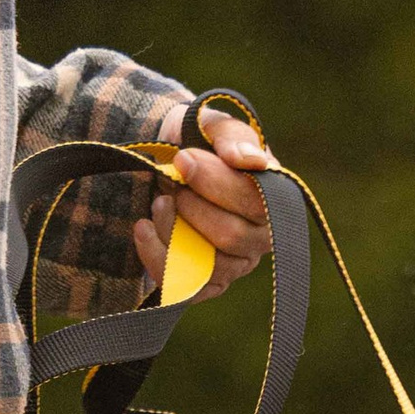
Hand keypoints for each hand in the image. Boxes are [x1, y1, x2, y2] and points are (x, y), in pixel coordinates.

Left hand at [133, 105, 278, 299]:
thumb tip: (251, 161)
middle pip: (231, 237)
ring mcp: (235, 265)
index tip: (183, 160)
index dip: (217, 184)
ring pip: (207, 266)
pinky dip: (156, 257)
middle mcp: (260, 239)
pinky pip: (183, 287)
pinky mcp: (206, 284)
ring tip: (158, 202)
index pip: (256, 204)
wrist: (171, 164)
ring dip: (172, 230)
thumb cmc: (200, 144)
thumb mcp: (213, 126)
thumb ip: (232, 137)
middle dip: (191, 206)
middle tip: (173, 184)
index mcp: (271, 200)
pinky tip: (143, 228)